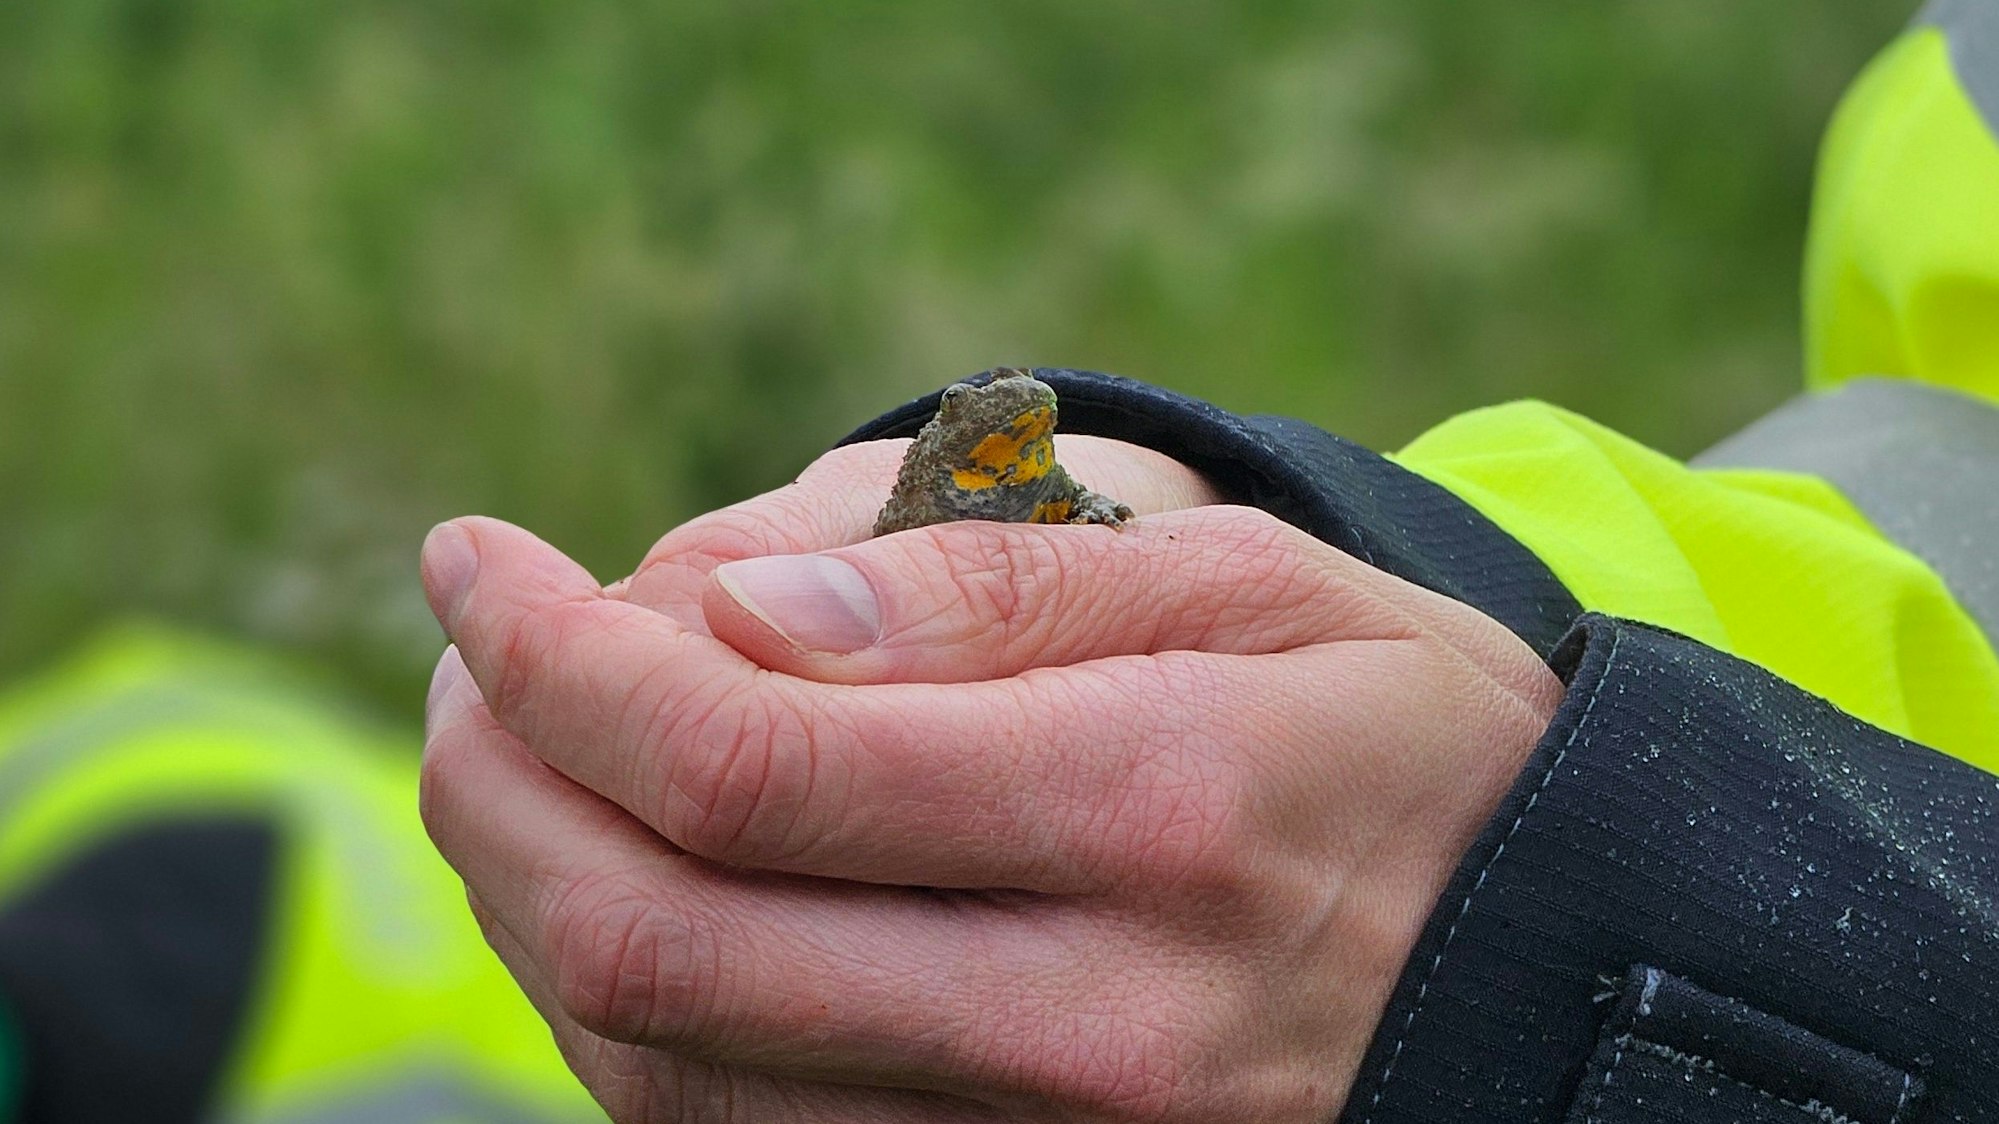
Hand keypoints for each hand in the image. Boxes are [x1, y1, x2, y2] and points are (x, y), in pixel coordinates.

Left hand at [419, 436, 1562, 1121]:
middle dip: (491, 782)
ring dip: (529, 894)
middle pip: (655, 939)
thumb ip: (999, 591)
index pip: (743, 762)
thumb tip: (738, 606)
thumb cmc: (1400, 743)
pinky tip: (624, 883)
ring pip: (659, 1061)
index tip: (474, 559)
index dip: (551, 657)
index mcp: (1145, 809)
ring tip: (520, 750)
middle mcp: (1075, 1018)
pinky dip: (618, 1003)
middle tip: (469, 660)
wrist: (1552, 973)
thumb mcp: (1257, 585)